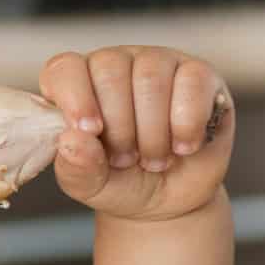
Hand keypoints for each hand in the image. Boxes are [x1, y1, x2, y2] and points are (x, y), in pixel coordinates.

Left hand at [39, 46, 233, 220]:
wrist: (170, 200)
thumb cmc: (120, 182)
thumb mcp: (89, 185)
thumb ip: (75, 166)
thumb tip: (71, 140)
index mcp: (76, 84)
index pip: (64, 68)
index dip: (74, 97)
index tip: (89, 131)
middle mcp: (114, 64)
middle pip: (109, 71)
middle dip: (119, 127)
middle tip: (126, 159)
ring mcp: (157, 63)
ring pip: (150, 77)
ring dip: (153, 131)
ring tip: (154, 159)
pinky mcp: (199, 75)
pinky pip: (193, 81)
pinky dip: (187, 123)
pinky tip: (184, 146)